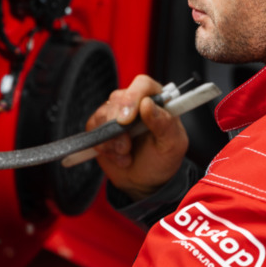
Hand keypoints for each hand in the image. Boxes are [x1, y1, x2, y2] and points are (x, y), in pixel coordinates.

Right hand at [86, 75, 187, 200]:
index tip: (127, 120)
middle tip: (127, 147)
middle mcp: (135, 102)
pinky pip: (93, 129)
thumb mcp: (172, 145)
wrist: (144, 182)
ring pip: (102, 115)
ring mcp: (115, 113)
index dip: (133, 98)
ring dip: (112, 140)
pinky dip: (104, 146)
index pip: (142, 85)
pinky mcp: (100, 126)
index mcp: (157, 100)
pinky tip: (117, 156)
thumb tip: (148, 104)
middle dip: (119, 127)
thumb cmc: (162, 160)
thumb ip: (165, 123)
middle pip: (118, 99)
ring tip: (126, 154)